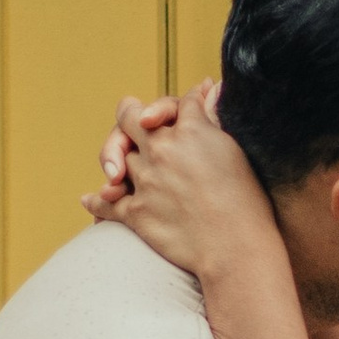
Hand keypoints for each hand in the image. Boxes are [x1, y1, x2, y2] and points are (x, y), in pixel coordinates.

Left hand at [89, 83, 284, 287]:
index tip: (192, 103)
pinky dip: (96, 201)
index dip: (186, 103)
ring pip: (119, 158)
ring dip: (120, 161)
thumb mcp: (234, 150)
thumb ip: (213, 119)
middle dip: (132, 115)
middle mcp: (162, 149)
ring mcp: (145, 180)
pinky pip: (104, 203)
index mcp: (191, 129)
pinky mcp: (135, 212)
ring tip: (119, 168)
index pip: (179, 103)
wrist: (235, 249)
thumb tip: (210, 89)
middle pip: (130, 116)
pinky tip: (91, 198)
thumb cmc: (246, 202)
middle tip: (136, 119)